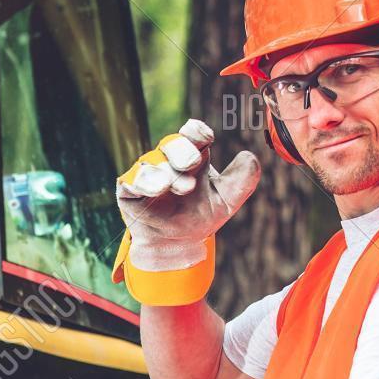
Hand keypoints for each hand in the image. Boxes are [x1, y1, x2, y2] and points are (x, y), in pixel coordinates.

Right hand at [113, 119, 261, 276]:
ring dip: (165, 171)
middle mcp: (168, 160)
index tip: (206, 139)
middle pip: (172, 144)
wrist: (178, 246)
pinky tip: (157, 190)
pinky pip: (130, 180)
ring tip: (177, 187)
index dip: (197, 132)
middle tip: (194, 163)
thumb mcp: (227, 200)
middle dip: (183, 151)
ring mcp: (147, 174)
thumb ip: (242, 180)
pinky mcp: (129, 190)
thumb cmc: (200, 217)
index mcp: (193, 155)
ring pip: (151, 162)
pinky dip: (143, 182)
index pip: (193, 134)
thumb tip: (249, 156)